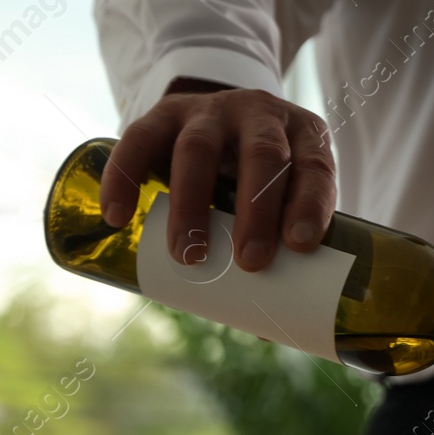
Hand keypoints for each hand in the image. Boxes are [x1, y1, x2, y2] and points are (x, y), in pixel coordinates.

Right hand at [100, 80, 336, 271]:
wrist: (224, 117)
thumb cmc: (265, 172)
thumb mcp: (287, 190)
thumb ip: (282, 240)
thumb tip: (269, 325)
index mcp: (305, 136)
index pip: (315, 167)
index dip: (309, 204)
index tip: (299, 245)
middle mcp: (261, 114)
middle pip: (262, 156)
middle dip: (256, 210)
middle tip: (249, 262)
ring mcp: (212, 110)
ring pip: (200, 149)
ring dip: (193, 204)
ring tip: (188, 255)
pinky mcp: (165, 111)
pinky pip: (140, 139)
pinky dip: (124, 176)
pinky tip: (117, 214)